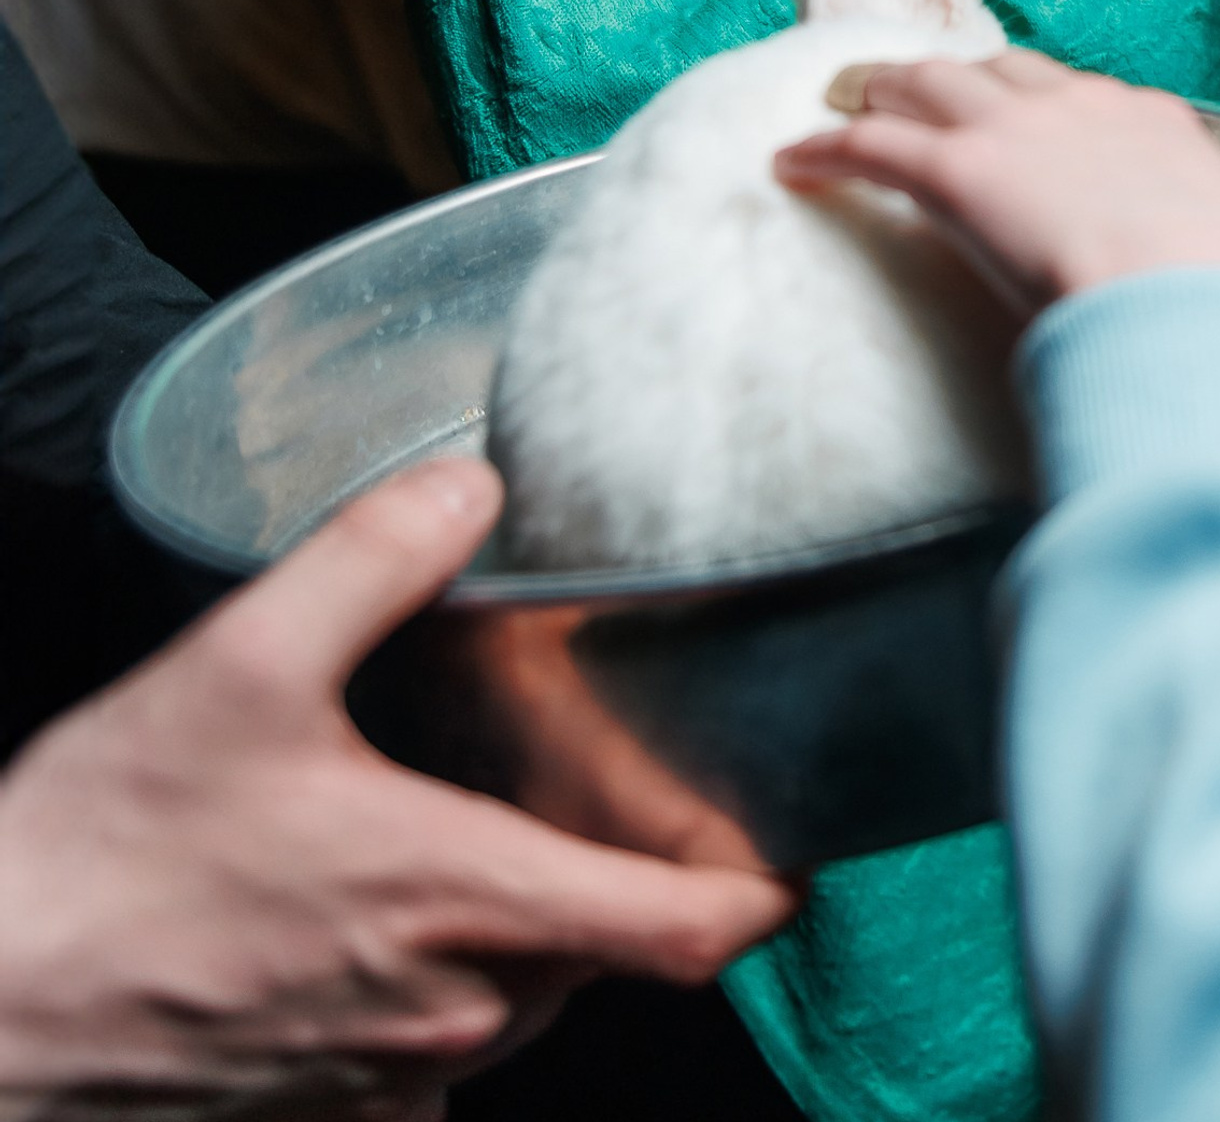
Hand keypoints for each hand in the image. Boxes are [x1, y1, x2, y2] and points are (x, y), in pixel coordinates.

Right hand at [0, 461, 791, 1121]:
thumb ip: (373, 560)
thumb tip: (472, 487)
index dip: (758, 891)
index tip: (797, 847)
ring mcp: (389, 1077)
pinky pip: (431, 1055)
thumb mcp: (237, 669)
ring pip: (523, 998)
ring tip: (487, 831)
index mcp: (464, 896)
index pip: (685, 930)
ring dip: (528, 925)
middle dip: (624, 874)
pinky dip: (439, 988)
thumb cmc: (97, 858)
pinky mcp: (323, 1111)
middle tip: (610, 785)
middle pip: (607, 949)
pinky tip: (378, 919)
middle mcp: (453, 1007)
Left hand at [775, 50, 1219, 306]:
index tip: (1027, 124)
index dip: (1045, 106)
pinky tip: (793, 162)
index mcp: (1158, 128)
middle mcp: (1084, 109)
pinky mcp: (956, 170)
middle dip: (955, 75)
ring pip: (928, 82)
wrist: (1201, 296)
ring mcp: (1018, 131)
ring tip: (850, 101)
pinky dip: (827, 148)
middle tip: (918, 91)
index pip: (1088, 98)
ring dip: (886, 89)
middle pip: (999, 68)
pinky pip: (871, 144)